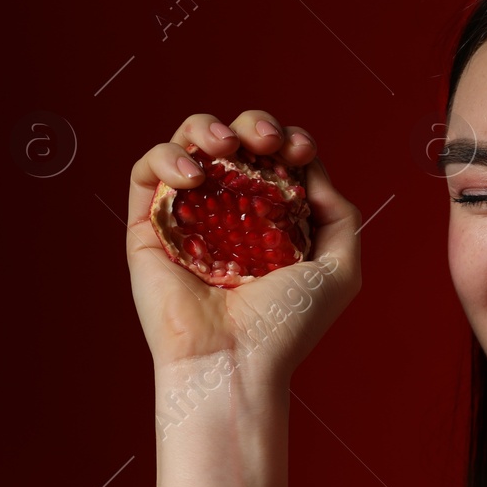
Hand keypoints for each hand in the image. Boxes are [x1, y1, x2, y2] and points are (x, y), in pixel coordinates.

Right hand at [125, 110, 361, 381]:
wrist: (236, 362)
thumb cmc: (288, 325)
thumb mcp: (339, 268)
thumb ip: (338, 214)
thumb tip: (310, 169)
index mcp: (273, 221)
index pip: (277, 159)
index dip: (290, 141)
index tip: (299, 152)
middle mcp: (230, 214)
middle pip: (236, 141)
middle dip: (254, 124)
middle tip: (266, 142)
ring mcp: (188, 217)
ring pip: (188, 144)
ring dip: (207, 129)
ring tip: (226, 147)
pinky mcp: (148, 228)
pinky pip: (146, 172)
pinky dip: (166, 157)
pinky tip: (192, 176)